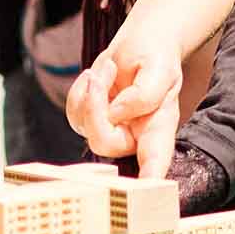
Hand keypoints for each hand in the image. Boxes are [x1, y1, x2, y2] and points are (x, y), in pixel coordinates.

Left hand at [67, 21, 184, 179]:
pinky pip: (74, 115)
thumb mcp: (160, 68)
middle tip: (105, 73)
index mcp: (160, 127)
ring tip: (110, 68)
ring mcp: (112, 130)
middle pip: (105, 143)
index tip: (148, 190)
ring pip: (85, 127)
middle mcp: (136, 135)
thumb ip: (144, 94)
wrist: (142, 43)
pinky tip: (97, 77)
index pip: (155, 160)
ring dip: (90, 92)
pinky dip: (80, 91)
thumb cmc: (157, 56)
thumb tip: (116, 113)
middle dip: (95, 107)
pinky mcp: (92, 121)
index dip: (149, 179)